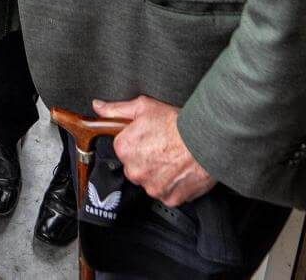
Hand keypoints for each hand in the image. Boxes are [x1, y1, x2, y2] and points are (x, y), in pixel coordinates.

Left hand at [93, 96, 215, 206]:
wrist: (206, 141)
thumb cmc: (177, 124)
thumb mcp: (143, 107)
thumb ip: (117, 109)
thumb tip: (98, 107)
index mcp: (125, 149)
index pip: (123, 150)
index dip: (137, 143)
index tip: (149, 139)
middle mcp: (135, 171)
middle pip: (135, 168)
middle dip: (146, 160)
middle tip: (163, 149)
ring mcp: (152, 187)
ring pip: (150, 182)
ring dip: (159, 174)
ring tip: (174, 159)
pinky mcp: (170, 198)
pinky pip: (167, 194)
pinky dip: (173, 186)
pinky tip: (180, 171)